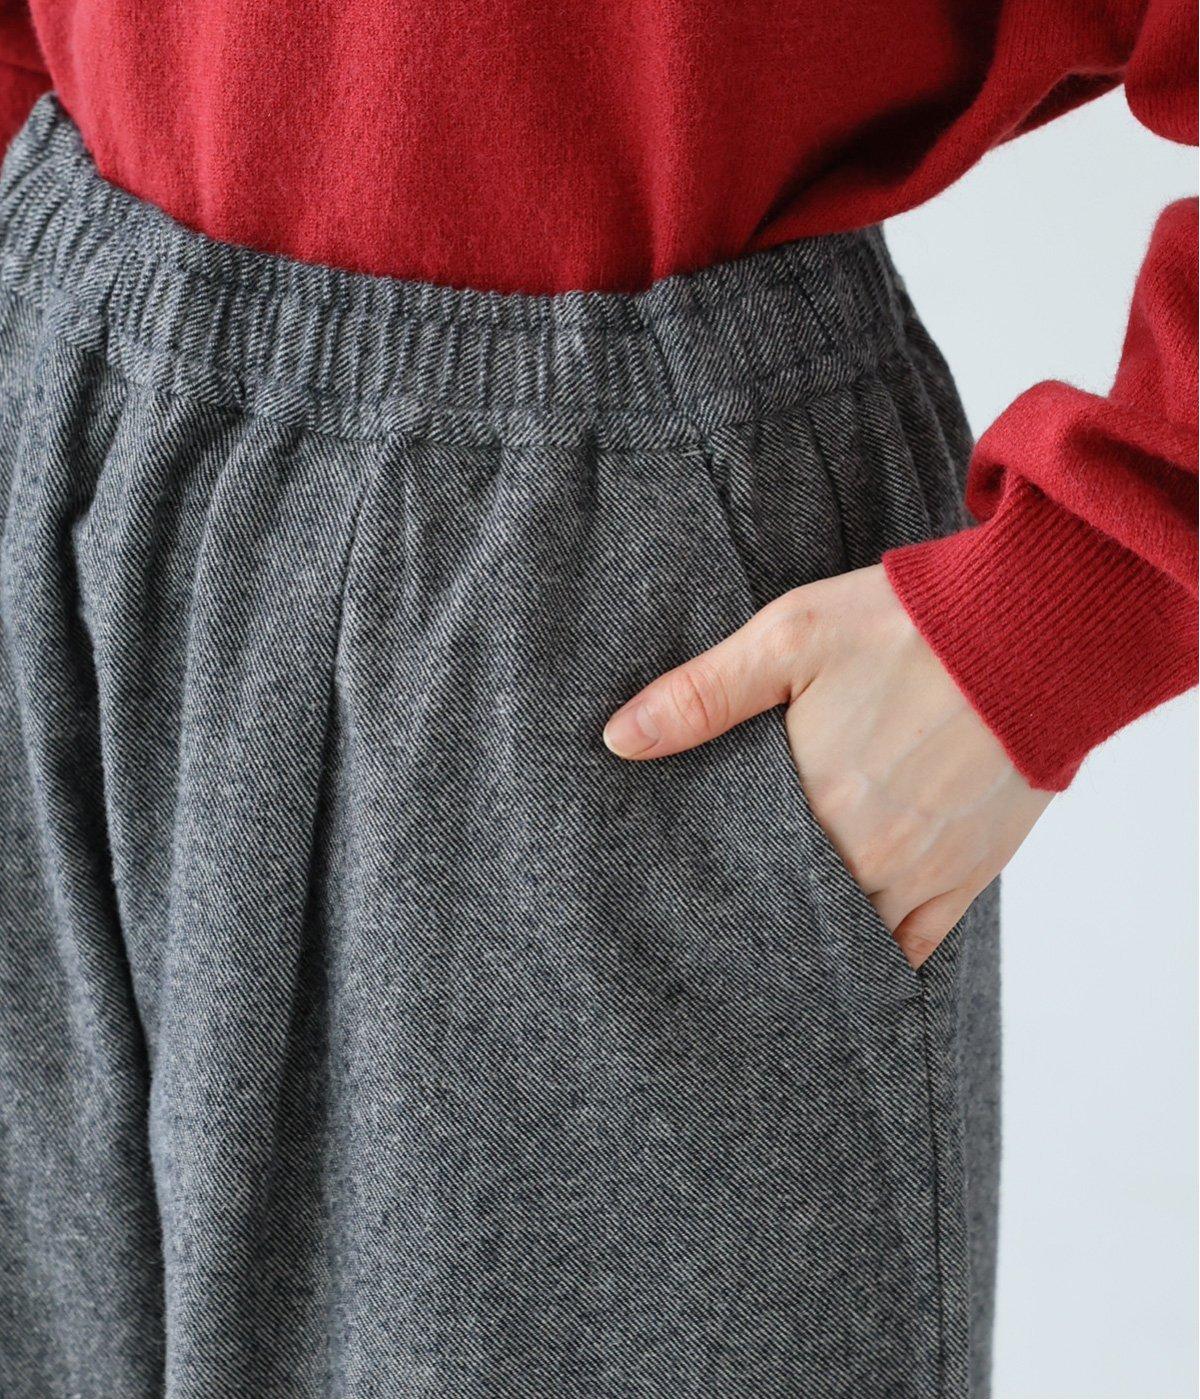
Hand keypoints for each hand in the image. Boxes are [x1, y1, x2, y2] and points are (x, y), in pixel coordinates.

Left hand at [603, 564, 1053, 968]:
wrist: (1034, 631)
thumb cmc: (906, 627)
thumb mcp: (788, 638)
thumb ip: (701, 695)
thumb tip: (619, 740)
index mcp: (811, 805)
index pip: (737, 875)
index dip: (708, 887)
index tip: (678, 897)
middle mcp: (864, 858)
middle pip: (788, 911)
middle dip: (754, 916)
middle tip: (719, 924)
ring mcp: (920, 874)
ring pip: (848, 937)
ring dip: (811, 939)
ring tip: (773, 943)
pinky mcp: (969, 875)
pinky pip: (916, 946)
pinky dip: (880, 959)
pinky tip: (849, 965)